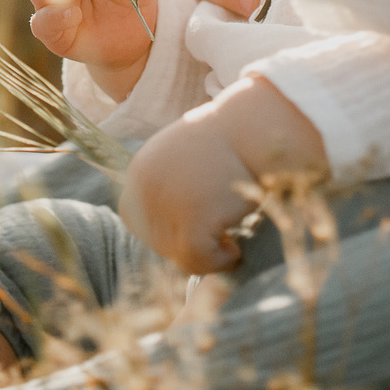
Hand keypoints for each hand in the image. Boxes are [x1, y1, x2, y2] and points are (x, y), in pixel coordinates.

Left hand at [121, 77, 327, 272]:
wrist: (256, 127)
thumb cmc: (230, 140)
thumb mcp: (184, 155)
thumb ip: (169, 185)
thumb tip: (174, 224)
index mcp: (140, 170)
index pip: (133, 217)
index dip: (162, 228)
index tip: (191, 226)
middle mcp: (145, 188)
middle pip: (154, 239)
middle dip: (185, 241)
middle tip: (217, 235)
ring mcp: (166, 205)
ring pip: (176, 254)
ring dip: (204, 254)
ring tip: (230, 241)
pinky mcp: (193, 220)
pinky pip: (198, 260)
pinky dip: (218, 262)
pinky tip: (235, 250)